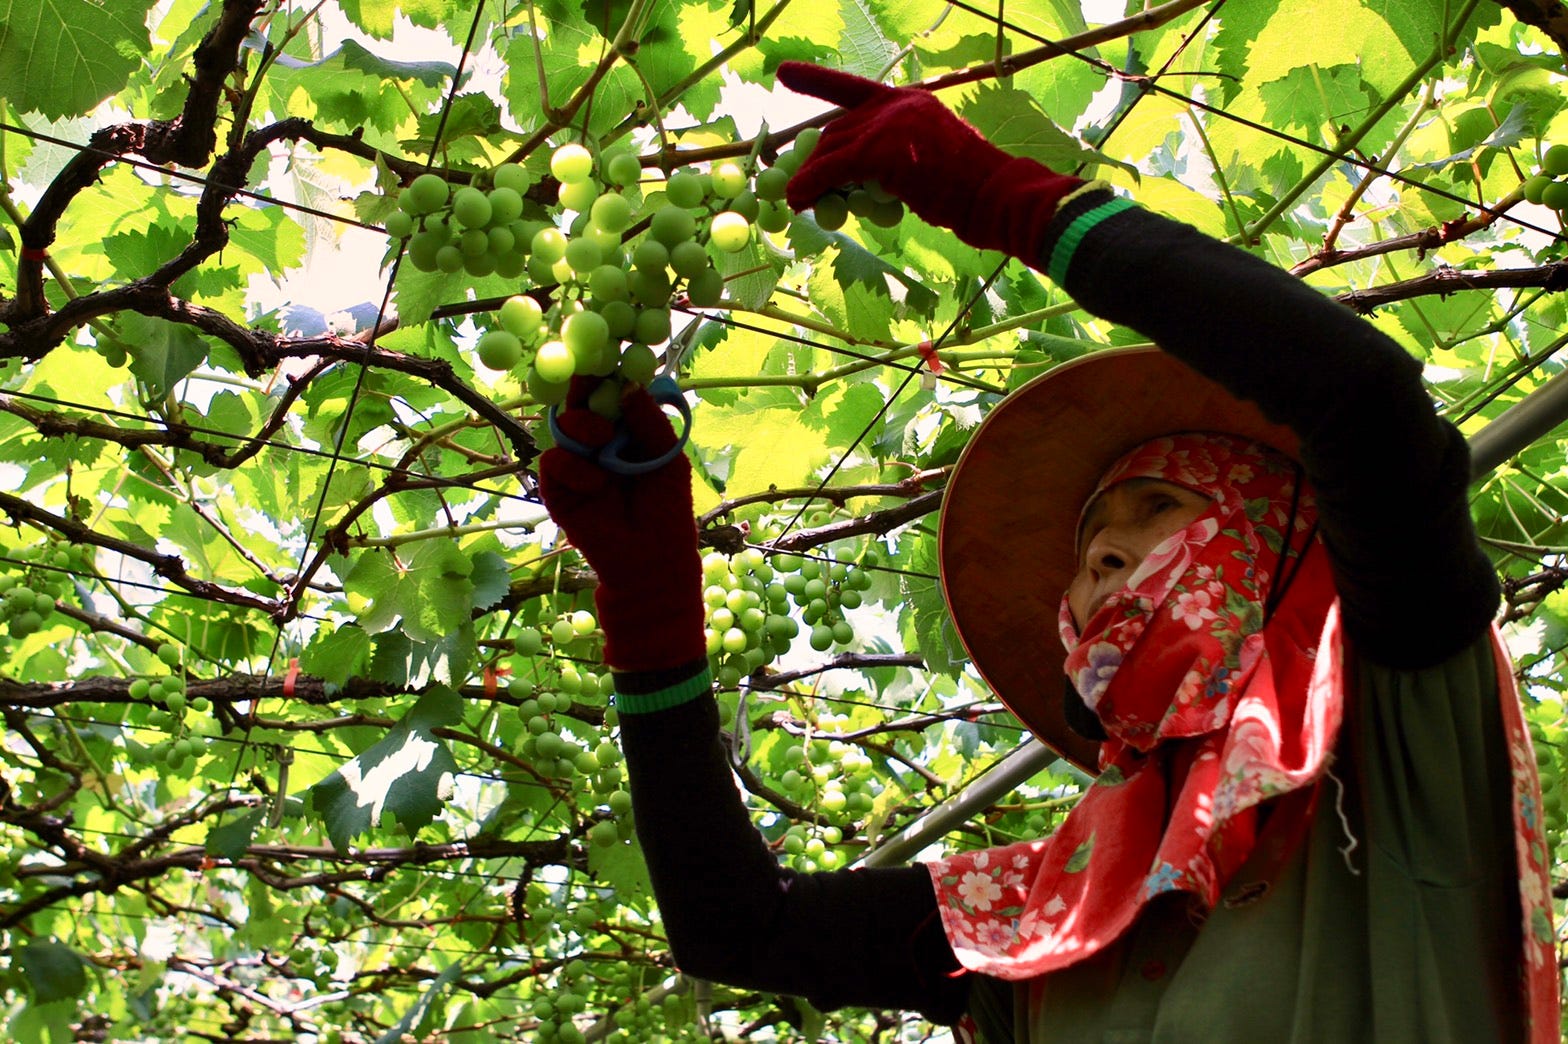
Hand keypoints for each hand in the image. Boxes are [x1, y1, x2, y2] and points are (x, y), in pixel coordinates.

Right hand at [537, 380, 705, 672]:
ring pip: (563, 429)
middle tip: (589, 382)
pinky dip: (572, 469)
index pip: (609, 395)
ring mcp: (576, 468)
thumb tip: (627, 385)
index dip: (604, 376)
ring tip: (601, 441)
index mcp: (626, 434)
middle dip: (583, 391)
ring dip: (581, 429)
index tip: (605, 357)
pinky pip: (552, 464)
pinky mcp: (558, 493)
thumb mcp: (667, 459)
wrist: (650, 567)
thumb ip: (648, 421)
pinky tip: (594, 483)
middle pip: (579, 404)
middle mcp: (598, 445)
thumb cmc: (667, 513)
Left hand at [776, 62, 1085, 259]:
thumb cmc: (971, 190)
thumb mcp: (931, 159)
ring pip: (828, 149)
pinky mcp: (880, 152)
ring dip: (807, 178)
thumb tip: (858, 182)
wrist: (997, 196)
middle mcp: (897, 105)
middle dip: (812, 159)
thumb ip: (895, 157)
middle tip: (794, 185)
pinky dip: (809, 186)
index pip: (852, 88)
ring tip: (796, 201)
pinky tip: (798, 201)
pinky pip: (831, 170)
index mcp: (910, 102)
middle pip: (836, 130)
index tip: (784, 73)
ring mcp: (889, 125)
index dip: (815, 80)